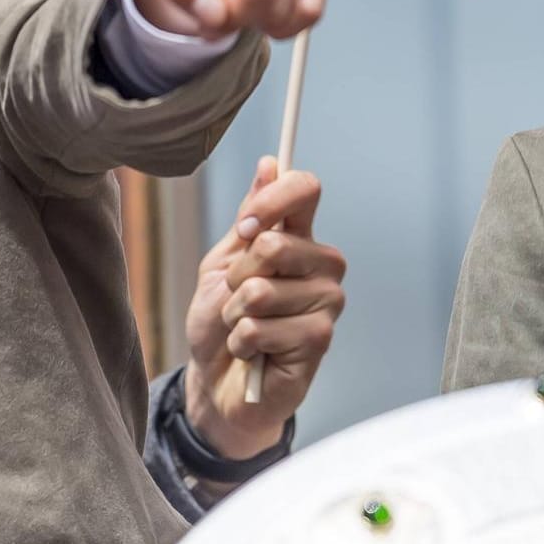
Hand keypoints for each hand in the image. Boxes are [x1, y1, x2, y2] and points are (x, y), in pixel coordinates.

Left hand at [184, 156, 345, 458]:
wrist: (216, 380)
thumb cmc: (220, 321)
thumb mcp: (222, 263)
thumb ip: (249, 218)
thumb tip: (270, 164)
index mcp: (298, 238)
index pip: (305, 190)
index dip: (270, 201)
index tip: (245, 227)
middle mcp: (322, 265)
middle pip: (274, 244)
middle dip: (236, 277)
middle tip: (238, 301)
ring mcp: (326, 301)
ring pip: (261, 290)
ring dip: (235, 314)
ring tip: (244, 328)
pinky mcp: (321, 338)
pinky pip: (261, 327)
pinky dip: (241, 341)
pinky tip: (253, 352)